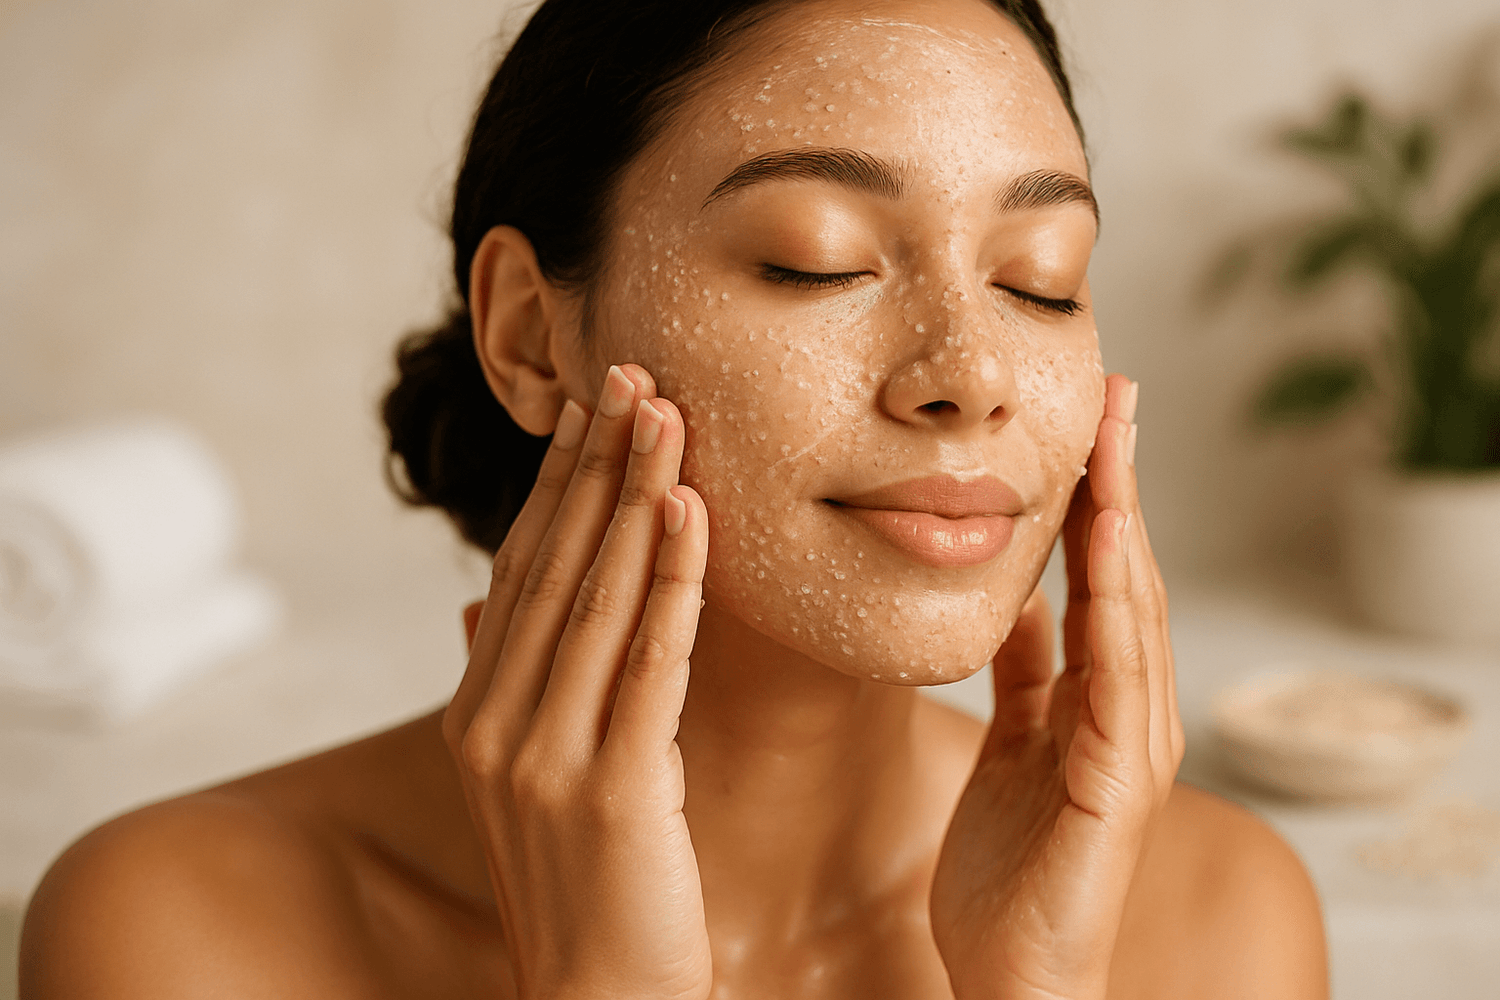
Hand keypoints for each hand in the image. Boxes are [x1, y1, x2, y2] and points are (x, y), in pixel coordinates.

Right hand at [442, 364, 712, 999]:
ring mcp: (545, 755)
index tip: (592, 407)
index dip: (557, 483)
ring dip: (632, 495)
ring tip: (663, 410)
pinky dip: (670, 577)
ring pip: (597, 595)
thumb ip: (510, 683)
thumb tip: (480, 600)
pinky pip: (649, 659)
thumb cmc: (585, 884)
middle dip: (593, 463)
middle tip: (629, 370)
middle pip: (553, 563)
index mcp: (479, 712)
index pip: (522, 570)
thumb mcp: (532, 777)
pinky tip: (690, 510)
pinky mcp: (612, 788)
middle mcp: (496, 722)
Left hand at [929, 374, 1181, 999]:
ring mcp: (1130, 749)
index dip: (1097, 497)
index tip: (1087, 421)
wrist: (1013, 975)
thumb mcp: (1011, 747)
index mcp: (1098, 702)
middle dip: (1120, 484)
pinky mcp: (1116, 787)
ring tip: (1113, 442)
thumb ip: (1027, 677)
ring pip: (1132, 615)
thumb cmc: (1011, 870)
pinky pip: (1113, 682)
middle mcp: (1128, 714)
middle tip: (1112, 396)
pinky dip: (1111, 610)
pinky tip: (1101, 551)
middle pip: (1128, 577)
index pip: (1101, 579)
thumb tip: (1022, 603)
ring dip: (1124, 524)